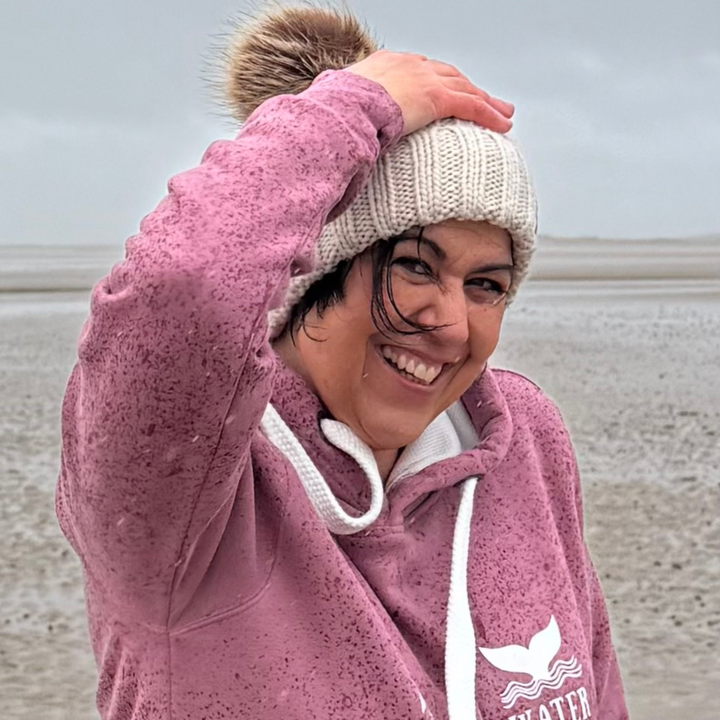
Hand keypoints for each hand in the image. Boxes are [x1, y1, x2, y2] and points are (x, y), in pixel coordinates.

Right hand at [345, 50, 513, 136]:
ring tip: (503, 114)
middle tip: (486, 99)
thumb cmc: (333, 114)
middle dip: (468, 87)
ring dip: (486, 102)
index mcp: (385, 65)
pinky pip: (470, 106)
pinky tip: (503, 125)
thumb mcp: (338, 108)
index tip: (446, 92)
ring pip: (465, 89)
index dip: (437, 81)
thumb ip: (346, 113)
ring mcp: (423, 79)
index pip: (419, 71)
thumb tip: (337, 126)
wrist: (340, 110)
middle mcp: (408, 65)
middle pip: (448, 75)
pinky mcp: (435, 97)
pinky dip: (489, 114)